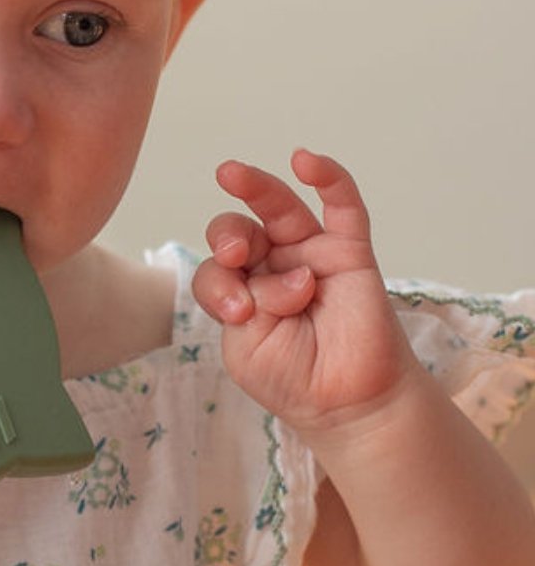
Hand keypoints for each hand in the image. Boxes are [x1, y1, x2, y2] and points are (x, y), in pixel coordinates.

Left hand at [192, 149, 419, 436]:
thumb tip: (281, 273)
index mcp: (239, 288)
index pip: (215, 268)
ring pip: (281, 209)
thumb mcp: (243, 347)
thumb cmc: (292, 377)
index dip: (219, 283)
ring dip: (256, 189)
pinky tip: (305, 160)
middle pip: (240, 229)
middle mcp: (271, 265)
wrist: (348, 405)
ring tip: (233, 175)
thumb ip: (241, 303)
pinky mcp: (350, 252)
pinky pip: (342, 206)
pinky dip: (327, 178)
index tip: (239, 312)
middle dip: (229, 236)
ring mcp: (309, 254)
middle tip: (236, 254)